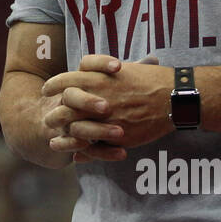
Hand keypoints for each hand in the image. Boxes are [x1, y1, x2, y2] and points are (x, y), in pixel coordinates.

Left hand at [41, 54, 172, 160]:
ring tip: (54, 140)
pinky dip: (83, 151)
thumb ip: (97, 72)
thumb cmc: (149, 79)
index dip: (52, 86)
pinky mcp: (118, 137)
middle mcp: (98, 99)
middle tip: (49, 117)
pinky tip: (77, 152)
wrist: (174, 97)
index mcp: (97, 79)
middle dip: (54, 114)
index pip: (64, 82)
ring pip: (76, 130)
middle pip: (65, 108)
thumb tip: (80, 74)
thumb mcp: (119, 68)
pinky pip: (95, 146)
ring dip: (64, 136)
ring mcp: (107, 119)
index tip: (47, 90)